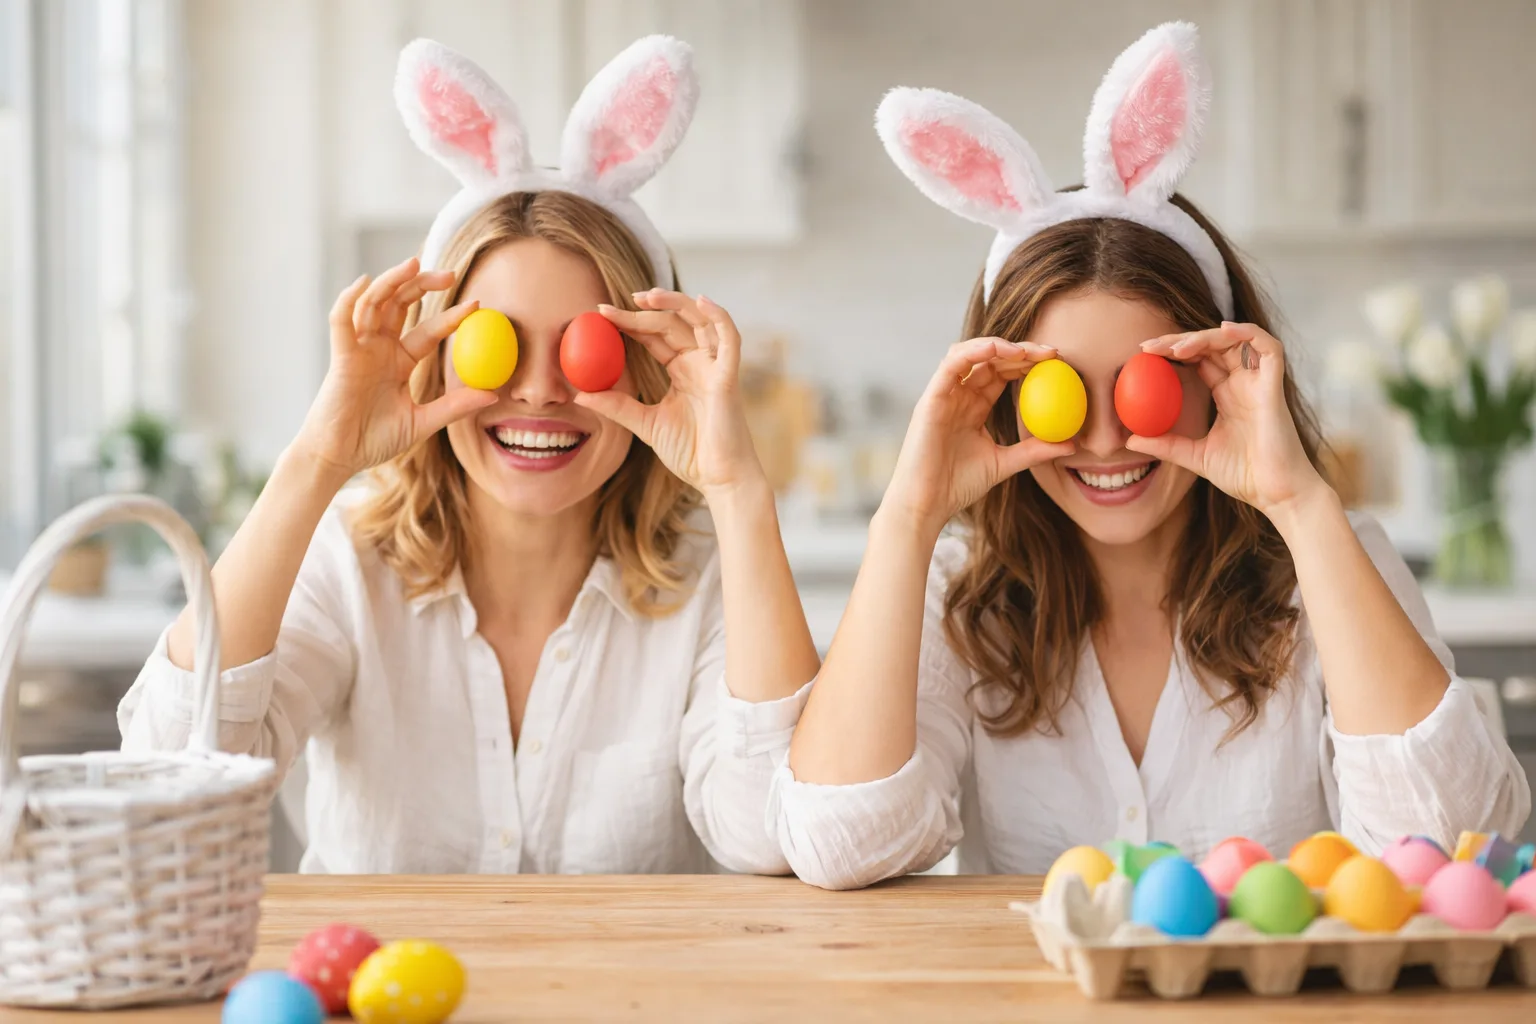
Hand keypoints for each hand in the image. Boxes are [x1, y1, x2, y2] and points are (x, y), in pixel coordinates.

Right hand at [295, 257, 496, 481]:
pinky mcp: (341, 357)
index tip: (477, 304)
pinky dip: (350, 300)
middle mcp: (380, 349)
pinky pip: (342, 322)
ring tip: (414, 264)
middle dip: (422, 285)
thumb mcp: (423, 422)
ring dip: (391, 281)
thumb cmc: (375, 440)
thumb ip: (454, 406)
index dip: (451, 316)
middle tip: (450, 274)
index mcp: (400, 361)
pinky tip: (365, 282)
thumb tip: (492, 395)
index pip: (429, 330)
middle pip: (401, 305)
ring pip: (373, 304)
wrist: (340, 458)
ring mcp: (359, 350)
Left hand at [574, 290, 765, 496]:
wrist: (717, 479)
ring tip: (646, 296)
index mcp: (683, 372)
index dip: (630, 322)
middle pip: (672, 323)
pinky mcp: (729, 377)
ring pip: (700, 321)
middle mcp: (700, 363)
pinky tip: (701, 300)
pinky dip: (718, 316)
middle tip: (610, 307)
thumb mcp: (644, 424)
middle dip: (643, 311)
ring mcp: (716, 367)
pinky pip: (729, 339)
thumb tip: (579, 395)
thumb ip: (616, 406)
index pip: (655, 337)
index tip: (599, 314)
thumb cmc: (691, 453)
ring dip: (676, 303)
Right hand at [882, 337, 1073, 536]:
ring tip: (1028, 352)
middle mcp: (957, 395)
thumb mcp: (1005, 463)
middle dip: (1021, 350)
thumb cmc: (958, 486)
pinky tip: (1000, 351)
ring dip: (999, 346)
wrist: (927, 504)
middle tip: (1051, 353)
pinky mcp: (931, 399)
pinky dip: (974, 351)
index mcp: (972, 406)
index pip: (1001, 373)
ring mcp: (943, 395)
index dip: (1028, 363)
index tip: (1057, 363)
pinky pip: (952, 364)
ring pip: (969, 353)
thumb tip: (1072, 444)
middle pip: (989, 359)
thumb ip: (1035, 450)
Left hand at [1127, 322, 1328, 517]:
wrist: (1276, 495)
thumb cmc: (1244, 476)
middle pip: (1213, 346)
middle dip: (1181, 340)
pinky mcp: (1275, 387)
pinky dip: (1247, 333)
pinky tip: (1222, 331)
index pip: (1200, 360)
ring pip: (1236, 340)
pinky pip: (1269, 347)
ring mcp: (1260, 383)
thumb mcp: (1195, 457)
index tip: (1144, 354)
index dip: (1175, 352)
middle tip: (1149, 347)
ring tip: (1175, 348)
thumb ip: (1166, 445)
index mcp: (1228, 395)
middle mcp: (1244, 384)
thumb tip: (1129, 441)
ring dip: (1204, 336)